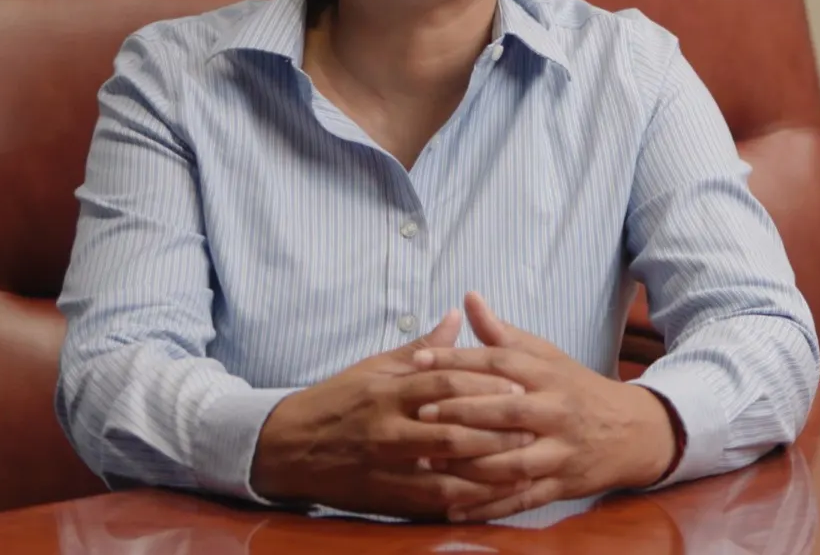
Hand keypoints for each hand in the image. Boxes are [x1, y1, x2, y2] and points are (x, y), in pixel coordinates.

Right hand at [249, 309, 539, 518]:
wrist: (287, 447)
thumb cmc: (338, 401)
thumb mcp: (374, 367)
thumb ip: (422, 348)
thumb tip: (458, 315)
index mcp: (388, 392)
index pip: (444, 384)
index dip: (484, 384)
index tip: (518, 385)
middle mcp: (388, 430)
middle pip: (451, 432)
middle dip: (495, 432)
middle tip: (532, 429)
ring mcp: (386, 467)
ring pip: (446, 474)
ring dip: (487, 473)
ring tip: (522, 468)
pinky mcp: (384, 496)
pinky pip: (430, 504)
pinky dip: (462, 503)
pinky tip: (489, 500)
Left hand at [413, 293, 678, 520]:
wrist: (632, 430)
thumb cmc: (576, 389)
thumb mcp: (546, 357)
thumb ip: (503, 333)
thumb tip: (468, 297)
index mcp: (548, 375)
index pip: (499, 362)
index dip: (457, 359)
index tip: (418, 360)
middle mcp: (555, 411)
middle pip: (505, 410)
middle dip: (461, 411)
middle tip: (420, 411)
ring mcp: (560, 451)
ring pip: (511, 461)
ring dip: (468, 463)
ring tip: (428, 460)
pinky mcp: (561, 484)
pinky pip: (521, 499)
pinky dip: (487, 507)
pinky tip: (453, 508)